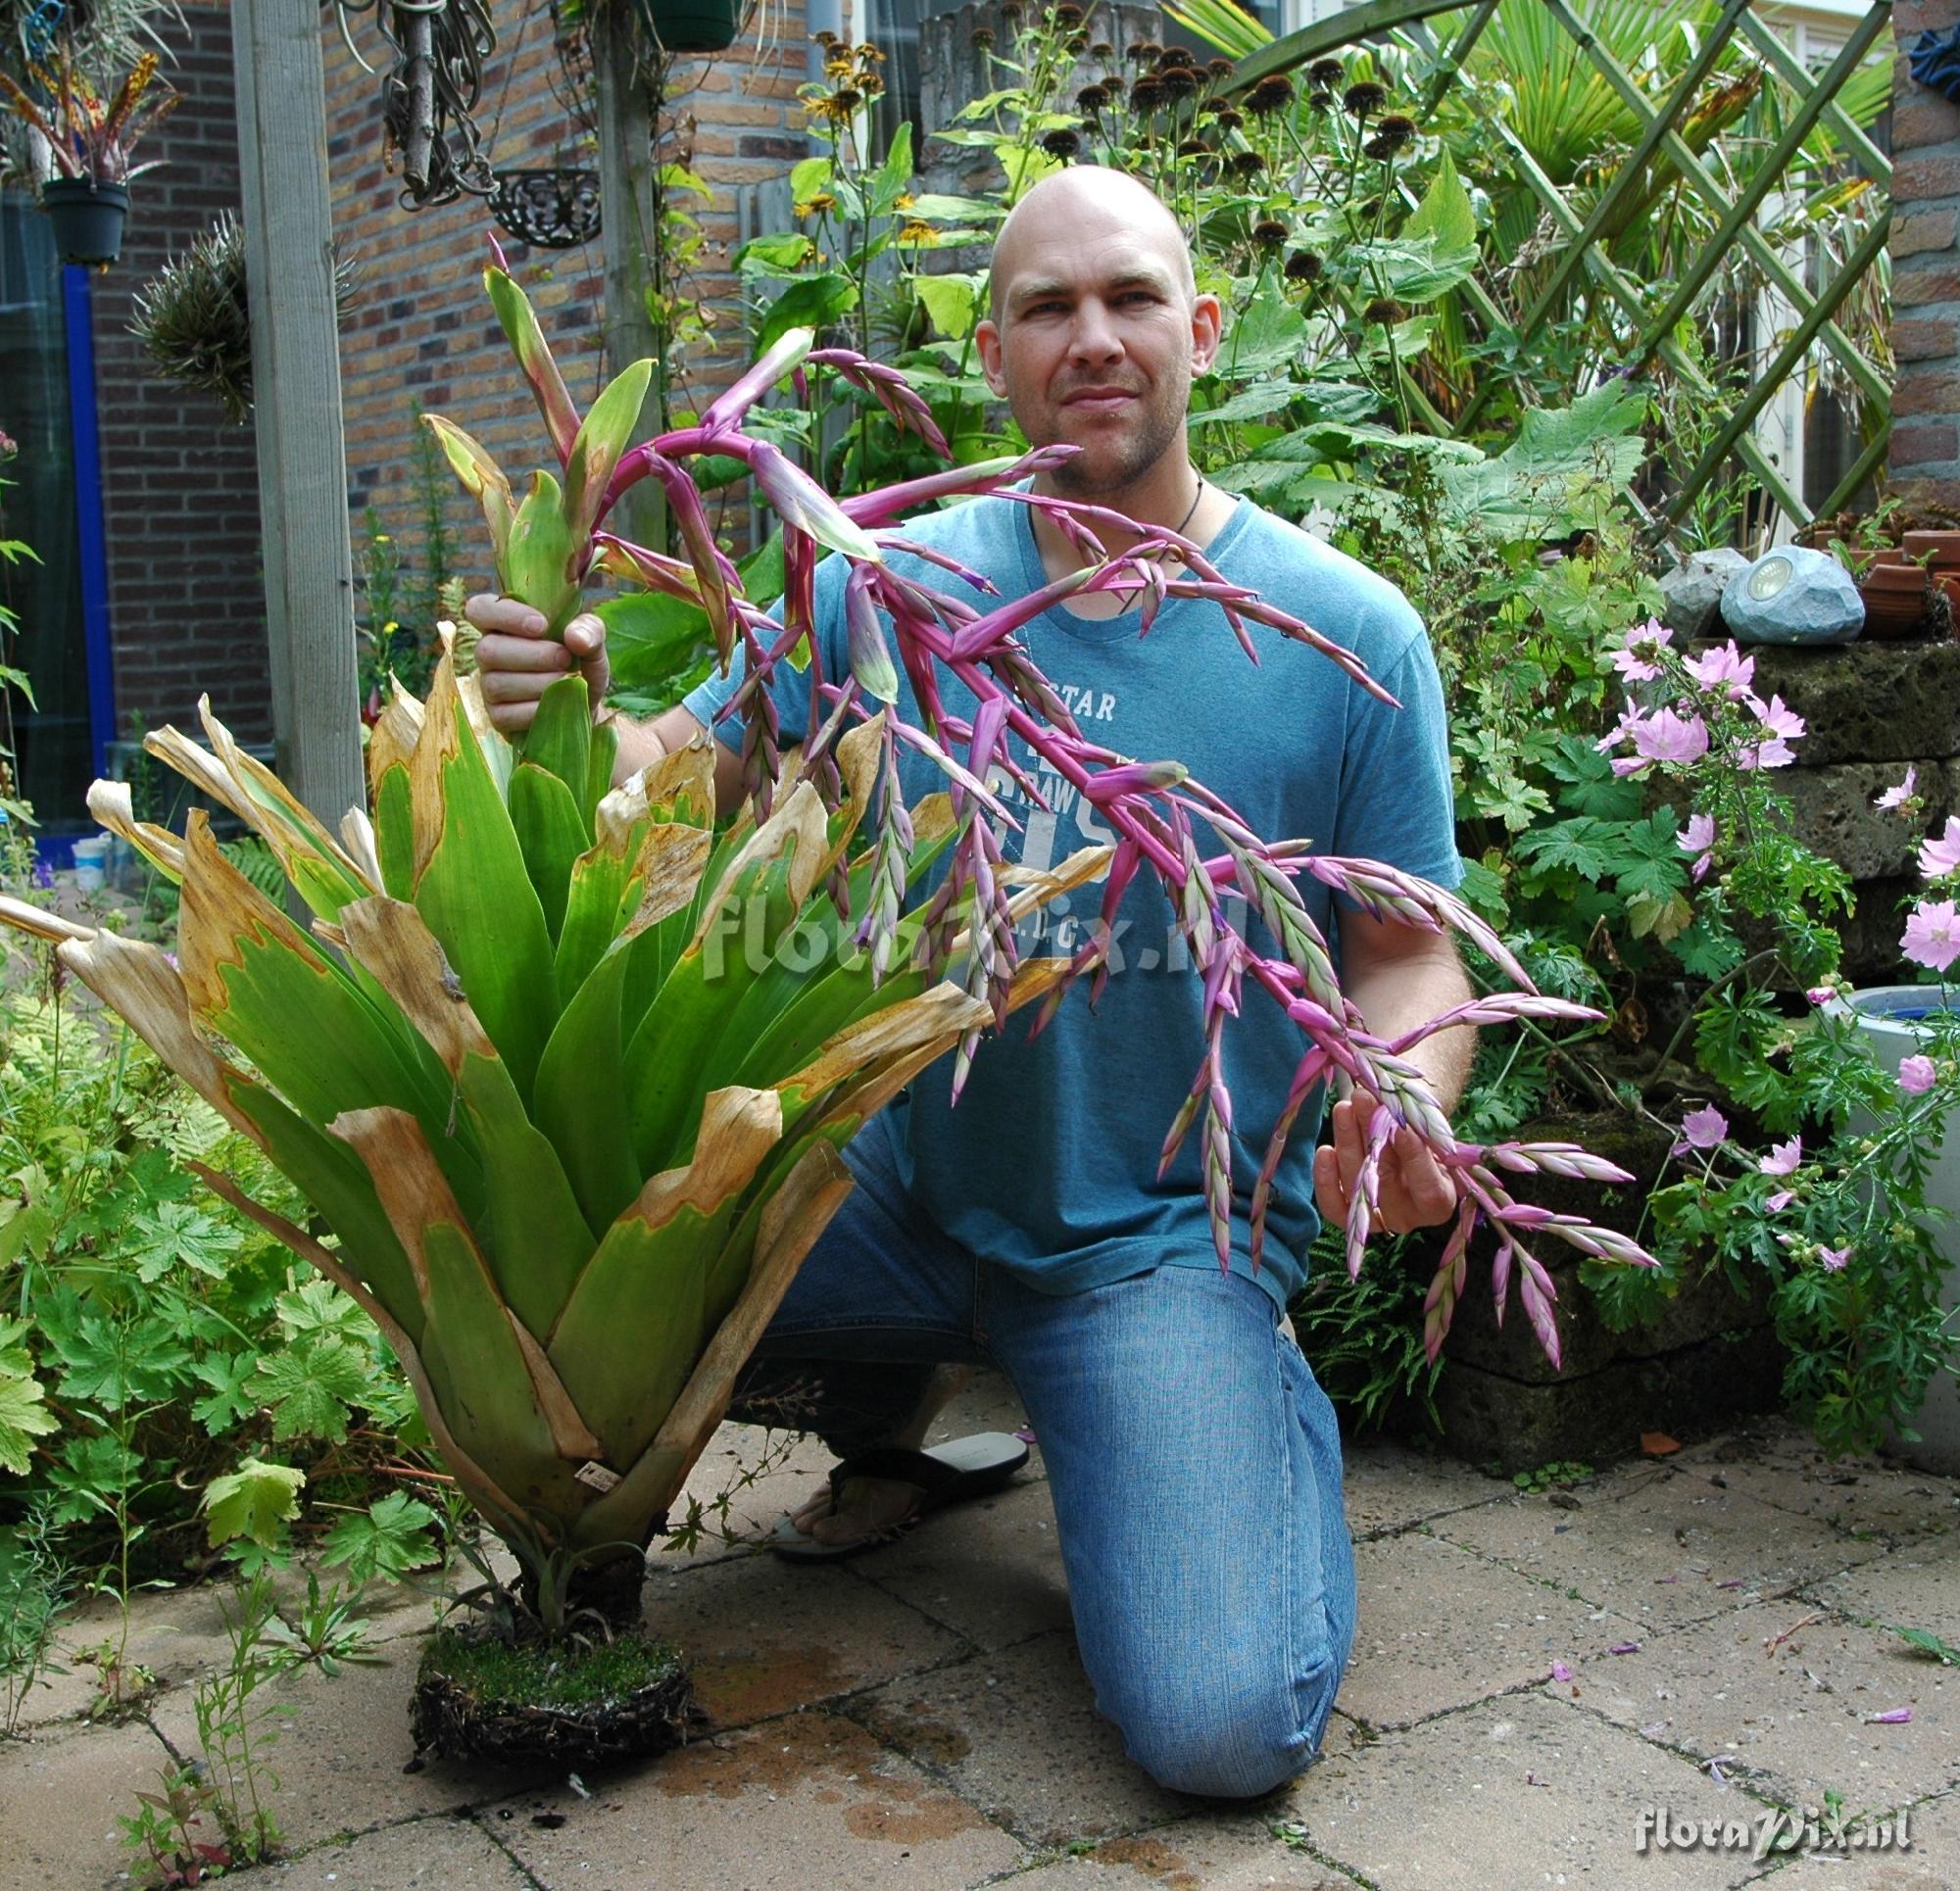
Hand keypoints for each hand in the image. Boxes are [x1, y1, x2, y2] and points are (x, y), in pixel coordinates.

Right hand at [464, 593, 610, 735]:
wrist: (586, 704)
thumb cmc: (580, 663)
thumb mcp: (592, 641)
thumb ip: (589, 629)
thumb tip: (575, 637)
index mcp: (503, 625)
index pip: (479, 609)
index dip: (504, 615)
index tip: (541, 625)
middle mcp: (488, 653)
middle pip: (487, 650)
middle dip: (533, 656)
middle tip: (564, 658)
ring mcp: (489, 687)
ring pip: (496, 684)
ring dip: (539, 683)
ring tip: (564, 680)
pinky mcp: (497, 717)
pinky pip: (505, 715)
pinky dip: (536, 710)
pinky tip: (554, 704)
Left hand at [1313, 1096, 1456, 1237]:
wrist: (1405, 1141)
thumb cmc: (1423, 1134)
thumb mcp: (1429, 1130)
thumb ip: (1417, 1126)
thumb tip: (1393, 1109)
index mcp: (1441, 1200)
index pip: (1428, 1187)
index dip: (1413, 1156)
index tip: (1398, 1124)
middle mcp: (1410, 1216)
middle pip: (1386, 1179)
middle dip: (1371, 1134)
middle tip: (1362, 1099)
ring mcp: (1379, 1219)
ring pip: (1357, 1186)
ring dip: (1347, 1143)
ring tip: (1343, 1109)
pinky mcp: (1350, 1216)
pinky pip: (1334, 1205)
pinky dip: (1326, 1178)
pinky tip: (1325, 1151)